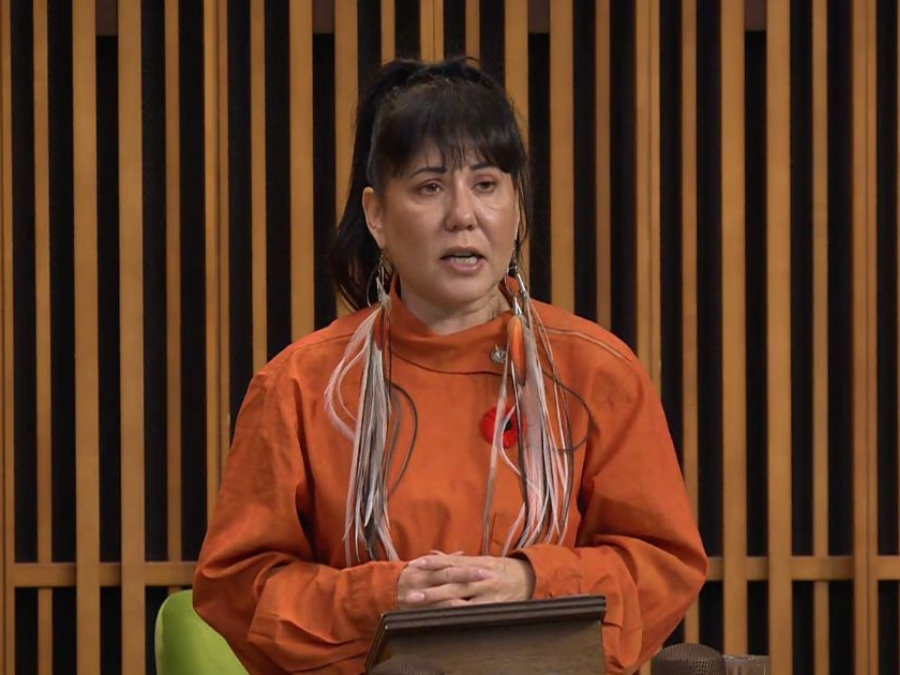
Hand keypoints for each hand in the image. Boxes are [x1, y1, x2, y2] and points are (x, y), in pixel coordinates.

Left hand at [397, 554, 534, 608]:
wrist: (530, 578)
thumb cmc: (502, 568)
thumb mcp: (481, 560)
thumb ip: (456, 559)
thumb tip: (433, 554)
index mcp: (479, 561)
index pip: (452, 561)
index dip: (433, 563)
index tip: (415, 564)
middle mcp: (482, 575)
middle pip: (453, 581)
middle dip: (431, 588)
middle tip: (412, 594)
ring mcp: (488, 592)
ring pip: (461, 598)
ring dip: (440, 603)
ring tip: (423, 607)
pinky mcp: (493, 606)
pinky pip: (473, 611)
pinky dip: (458, 614)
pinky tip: (444, 618)